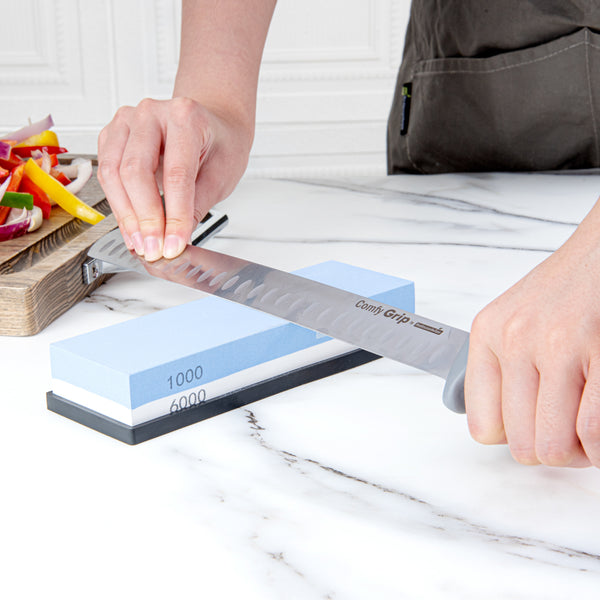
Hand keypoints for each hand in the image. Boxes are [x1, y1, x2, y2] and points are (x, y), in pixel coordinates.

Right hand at [97, 97, 251, 260]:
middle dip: (145, 218)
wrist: (212, 124)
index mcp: (186, 117)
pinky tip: (130, 226)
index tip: (174, 244)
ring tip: (141, 243)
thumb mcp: (221, 176)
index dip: (174, 215)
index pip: (176, 174)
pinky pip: (106, 173)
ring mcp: (127, 121)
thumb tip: (174, 240)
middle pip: (136, 171)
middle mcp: (152, 113)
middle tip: (154, 248)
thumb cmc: (219, 144)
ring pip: (114, 173)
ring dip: (126, 215)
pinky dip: (117, 204)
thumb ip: (196, 207)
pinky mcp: (112, 135)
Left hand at [465, 203, 599, 467]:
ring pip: (556, 447)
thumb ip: (500, 370)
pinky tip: (599, 425)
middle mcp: (517, 339)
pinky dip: (599, 446)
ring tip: (588, 428)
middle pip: (522, 445)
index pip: (483, 426)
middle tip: (570, 433)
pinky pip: (593, 432)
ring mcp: (560, 345)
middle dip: (552, 450)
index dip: (515, 439)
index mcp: (489, 333)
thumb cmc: (568, 288)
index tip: (534, 431)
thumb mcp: (514, 318)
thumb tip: (497, 431)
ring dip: (579, 452)